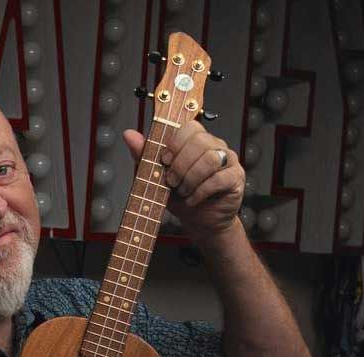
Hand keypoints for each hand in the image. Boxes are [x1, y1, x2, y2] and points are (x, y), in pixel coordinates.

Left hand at [123, 121, 244, 238]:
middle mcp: (215, 146)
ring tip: (183, 191)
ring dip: (190, 178)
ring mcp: (229, 160)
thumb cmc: (180, 196)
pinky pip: (219, 178)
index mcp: (197, 140)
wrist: (199, 222)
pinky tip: (192, 199)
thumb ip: (144, 154)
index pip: (191, 127)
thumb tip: (128, 134)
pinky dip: (200, 191)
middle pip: (200, 141)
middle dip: (180, 164)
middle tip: (171, 181)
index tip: (164, 160)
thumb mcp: (156, 176)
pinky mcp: (236, 177)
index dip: (175, 142)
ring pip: (210, 158)